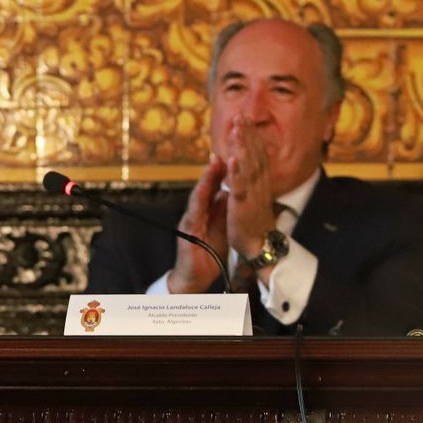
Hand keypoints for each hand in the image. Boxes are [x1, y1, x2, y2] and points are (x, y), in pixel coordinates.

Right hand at [167, 154, 228, 293]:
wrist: (195, 275)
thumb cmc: (208, 250)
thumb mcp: (220, 226)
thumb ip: (223, 208)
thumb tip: (230, 190)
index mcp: (208, 208)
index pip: (216, 185)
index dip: (225, 167)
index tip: (234, 151)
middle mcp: (197, 210)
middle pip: (207, 184)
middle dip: (215, 166)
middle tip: (224, 146)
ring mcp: (191, 218)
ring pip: (199, 194)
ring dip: (206, 178)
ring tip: (214, 163)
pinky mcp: (188, 230)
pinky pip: (195, 212)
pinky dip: (200, 199)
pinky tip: (205, 190)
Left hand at [222, 114, 278, 259]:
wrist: (258, 244)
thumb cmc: (253, 219)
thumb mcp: (252, 194)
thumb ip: (249, 177)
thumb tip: (243, 161)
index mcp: (260, 181)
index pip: (256, 153)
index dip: (251, 134)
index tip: (244, 117)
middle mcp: (258, 184)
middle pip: (254, 154)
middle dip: (247, 134)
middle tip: (241, 114)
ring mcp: (251, 194)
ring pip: (248, 166)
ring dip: (243, 146)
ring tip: (237, 128)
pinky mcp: (243, 205)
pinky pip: (241, 187)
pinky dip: (237, 172)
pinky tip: (233, 159)